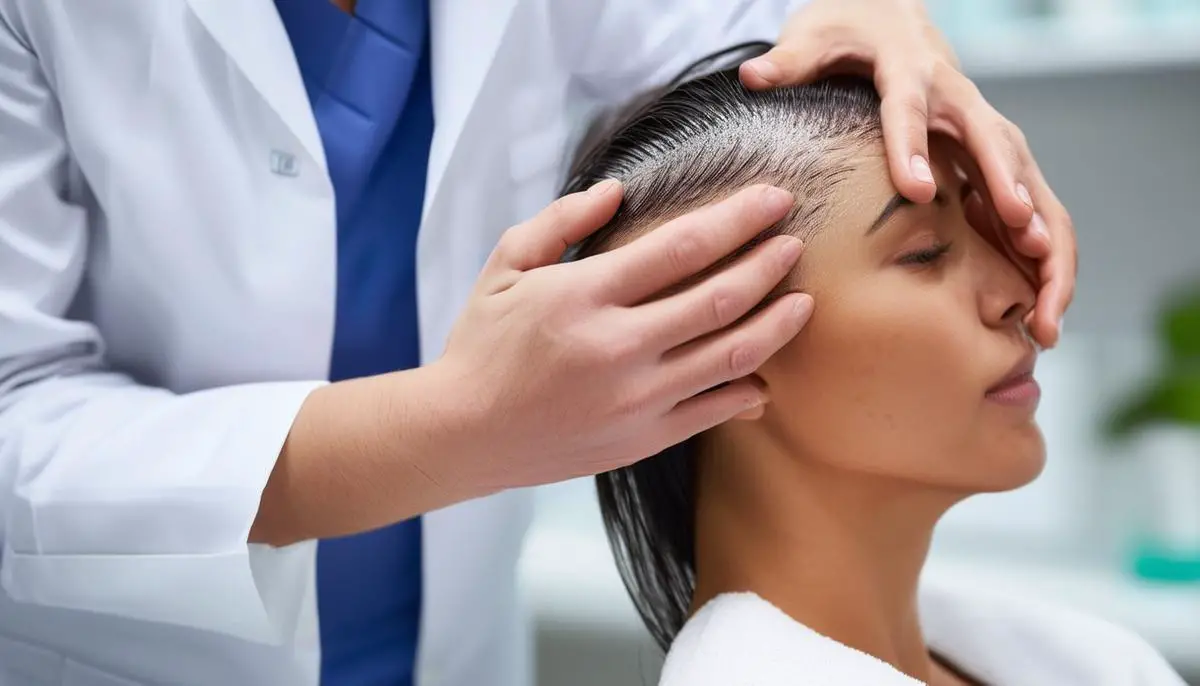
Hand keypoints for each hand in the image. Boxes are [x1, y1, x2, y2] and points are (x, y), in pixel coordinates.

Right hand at [432, 181, 812, 489]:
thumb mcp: (505, 267)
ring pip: (732, 356)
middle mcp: (618, 347)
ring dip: (777, 324)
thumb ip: (560, 222)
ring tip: (803, 302)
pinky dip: (750, 388)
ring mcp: (636, 399)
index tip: (773, 200)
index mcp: (584, 296)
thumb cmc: (482, 344)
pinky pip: (715, 411)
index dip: (738, 218)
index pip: (682, 247)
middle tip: (795, 242)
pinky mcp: (642, 439)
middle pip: (720, 297)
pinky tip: (767, 370)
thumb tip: (619, 190)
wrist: (462, 434)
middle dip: (770, 263)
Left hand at [739, 0, 1074, 347]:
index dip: (913, 145)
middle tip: (1027, 243)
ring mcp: (987, 137)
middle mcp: (962, 105)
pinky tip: (1045, 317)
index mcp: (912, 74)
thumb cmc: (852, 34)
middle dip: (1015, 195)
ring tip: (1047, 316)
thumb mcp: (818, 36)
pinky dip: (1045, 264)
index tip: (917, 189)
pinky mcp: (996, 168)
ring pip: (1033, 190)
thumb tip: (754, 73)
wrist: (892, 21)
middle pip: (999, 149)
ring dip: (1048, 250)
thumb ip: (791, 60)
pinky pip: (1033, 216)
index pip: (911, 108)